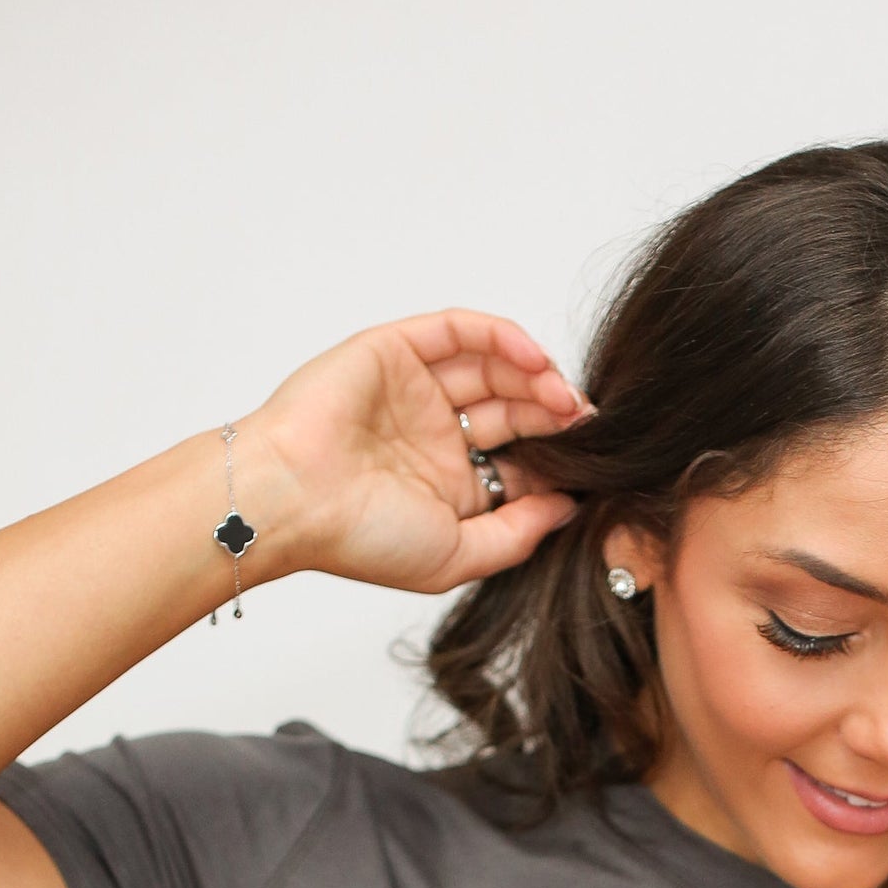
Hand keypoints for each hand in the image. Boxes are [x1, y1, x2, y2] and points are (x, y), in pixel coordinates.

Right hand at [240, 309, 588, 594]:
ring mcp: (416, 390)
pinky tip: (535, 361)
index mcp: (449, 484)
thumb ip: (518, 534)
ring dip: (536, 377)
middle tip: (589, 424)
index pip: (521, 459)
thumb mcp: (458, 555)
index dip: (558, 458)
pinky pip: (460, 332)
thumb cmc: (359, 537)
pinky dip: (502, 338)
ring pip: (493, 368)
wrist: (294, 500)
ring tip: (566, 397)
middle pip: (513, 410)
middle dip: (555, 415)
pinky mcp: (396, 350)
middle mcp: (435, 434)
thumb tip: (570, 508)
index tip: (594, 465)